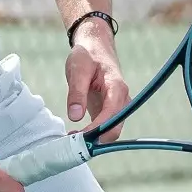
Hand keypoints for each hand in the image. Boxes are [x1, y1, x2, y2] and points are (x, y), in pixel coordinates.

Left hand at [66, 24, 130, 142]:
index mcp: (116, 88)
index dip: (96, 129)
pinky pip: (105, 129)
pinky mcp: (109, 111)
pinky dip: (92, 136)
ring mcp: (117, 107)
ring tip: (70, 139)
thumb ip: (76, 92)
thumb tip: (75, 117)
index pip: (111, 115)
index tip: (78, 137)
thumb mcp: (78, 69)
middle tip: (71, 143)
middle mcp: (121, 100)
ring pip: (111, 132)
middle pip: (115, 129)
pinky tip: (75, 135)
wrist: (95, 48)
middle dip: (95, 140)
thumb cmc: (87, 56)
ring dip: (93, 140)